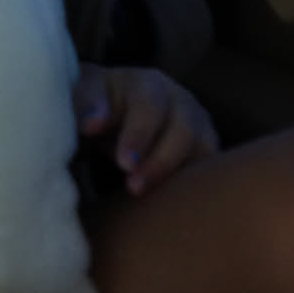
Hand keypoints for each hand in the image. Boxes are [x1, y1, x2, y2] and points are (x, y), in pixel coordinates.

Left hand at [74, 65, 217, 196]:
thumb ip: (84, 106)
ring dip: (180, 179)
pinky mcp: (205, 153)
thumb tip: (91, 123)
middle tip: (134, 188)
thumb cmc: (94, 107)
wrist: (111, 115)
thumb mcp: (82, 98)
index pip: (149, 106)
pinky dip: (196, 189)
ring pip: (205, 152)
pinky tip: (172, 207)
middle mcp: (180, 103)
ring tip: (153, 202)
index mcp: (147, 85)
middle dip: (160, 162)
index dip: (139, 134)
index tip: (124, 163)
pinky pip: (210, 174)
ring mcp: (198, 127)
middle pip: (184, 130)